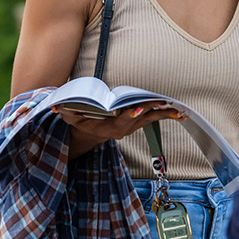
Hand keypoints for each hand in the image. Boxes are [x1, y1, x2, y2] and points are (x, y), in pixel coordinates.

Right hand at [52, 100, 185, 158]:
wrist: (90, 135)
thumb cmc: (80, 122)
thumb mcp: (70, 118)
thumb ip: (65, 112)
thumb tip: (57, 107)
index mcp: (109, 127)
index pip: (121, 120)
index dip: (130, 114)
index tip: (138, 108)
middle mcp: (124, 129)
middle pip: (141, 118)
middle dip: (154, 110)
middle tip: (166, 104)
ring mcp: (133, 127)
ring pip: (151, 119)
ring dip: (166, 114)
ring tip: (180, 110)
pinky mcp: (138, 123)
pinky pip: (155, 118)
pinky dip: (167, 114)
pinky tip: (180, 112)